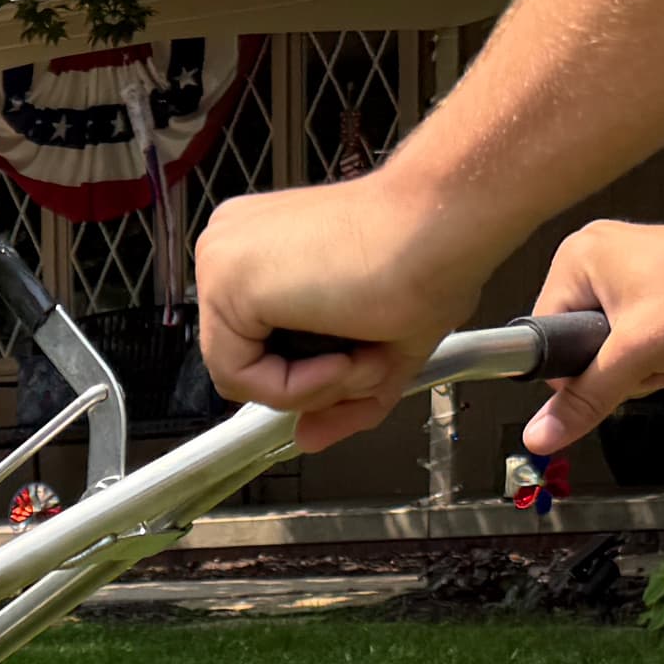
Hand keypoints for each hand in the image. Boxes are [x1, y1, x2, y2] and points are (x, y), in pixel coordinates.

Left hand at [195, 175, 505, 455]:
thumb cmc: (424, 259)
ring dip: (318, 387)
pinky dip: (299, 386)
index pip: (255, 346)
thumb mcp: (374, 348)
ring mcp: (220, 261)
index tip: (364, 360)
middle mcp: (231, 247)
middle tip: (372, 360)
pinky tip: (342, 356)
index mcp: (259, 249)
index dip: (312, 375)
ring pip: (244, 379)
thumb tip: (306, 438)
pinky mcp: (225, 283)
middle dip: (316, 384)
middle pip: (247, 365)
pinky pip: (242, 379)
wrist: (443, 225)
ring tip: (365, 355)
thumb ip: (334, 395)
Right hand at [519, 216, 663, 456]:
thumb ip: (584, 398)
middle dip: (615, 370)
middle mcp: (597, 261)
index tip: (611, 371)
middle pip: (576, 347)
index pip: (545, 336)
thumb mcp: (636, 355)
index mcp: (577, 259)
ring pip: (608, 352)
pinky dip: (655, 358)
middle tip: (649, 361)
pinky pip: (633, 344)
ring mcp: (626, 276)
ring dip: (639, 369)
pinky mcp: (653, 292)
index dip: (575, 369)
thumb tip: (539, 436)